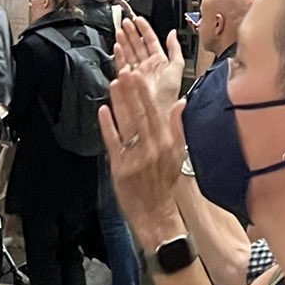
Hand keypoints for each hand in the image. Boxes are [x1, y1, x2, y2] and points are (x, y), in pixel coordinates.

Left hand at [99, 63, 185, 250]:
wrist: (155, 213)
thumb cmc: (164, 183)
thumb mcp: (177, 154)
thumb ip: (178, 127)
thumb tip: (181, 102)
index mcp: (165, 143)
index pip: (154, 112)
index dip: (145, 93)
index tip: (138, 75)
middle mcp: (150, 148)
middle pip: (139, 114)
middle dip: (131, 92)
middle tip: (124, 71)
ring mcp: (134, 157)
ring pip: (126, 125)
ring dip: (119, 103)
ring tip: (113, 84)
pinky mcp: (120, 167)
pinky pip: (113, 142)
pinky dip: (108, 126)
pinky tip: (103, 111)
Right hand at [112, 14, 184, 114]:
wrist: (158, 109)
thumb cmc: (169, 93)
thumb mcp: (177, 67)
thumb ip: (175, 49)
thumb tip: (172, 33)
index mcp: (159, 61)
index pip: (150, 41)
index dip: (144, 29)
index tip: (138, 19)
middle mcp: (147, 65)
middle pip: (137, 45)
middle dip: (131, 32)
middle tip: (125, 22)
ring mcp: (137, 71)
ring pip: (129, 52)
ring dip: (123, 41)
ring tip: (119, 30)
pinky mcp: (128, 79)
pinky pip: (122, 64)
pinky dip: (118, 55)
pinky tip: (117, 46)